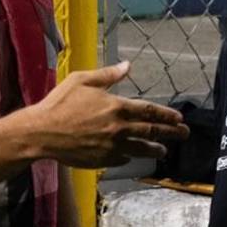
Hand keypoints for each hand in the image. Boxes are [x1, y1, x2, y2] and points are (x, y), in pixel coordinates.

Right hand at [30, 61, 189, 167]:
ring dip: (156, 149)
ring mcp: (112, 147)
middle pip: (151, 131)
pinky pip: (122, 159)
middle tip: (184, 134)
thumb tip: (127, 66)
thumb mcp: (82, 80)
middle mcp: (118, 128)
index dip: (167, 114)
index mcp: (116, 107)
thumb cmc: (59, 103)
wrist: (42, 132)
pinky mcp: (102, 160)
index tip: (179, 118)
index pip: (149, 111)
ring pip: (141, 149)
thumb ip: (108, 75)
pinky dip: (130, 157)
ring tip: (164, 151)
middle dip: (171, 133)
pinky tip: (134, 156)